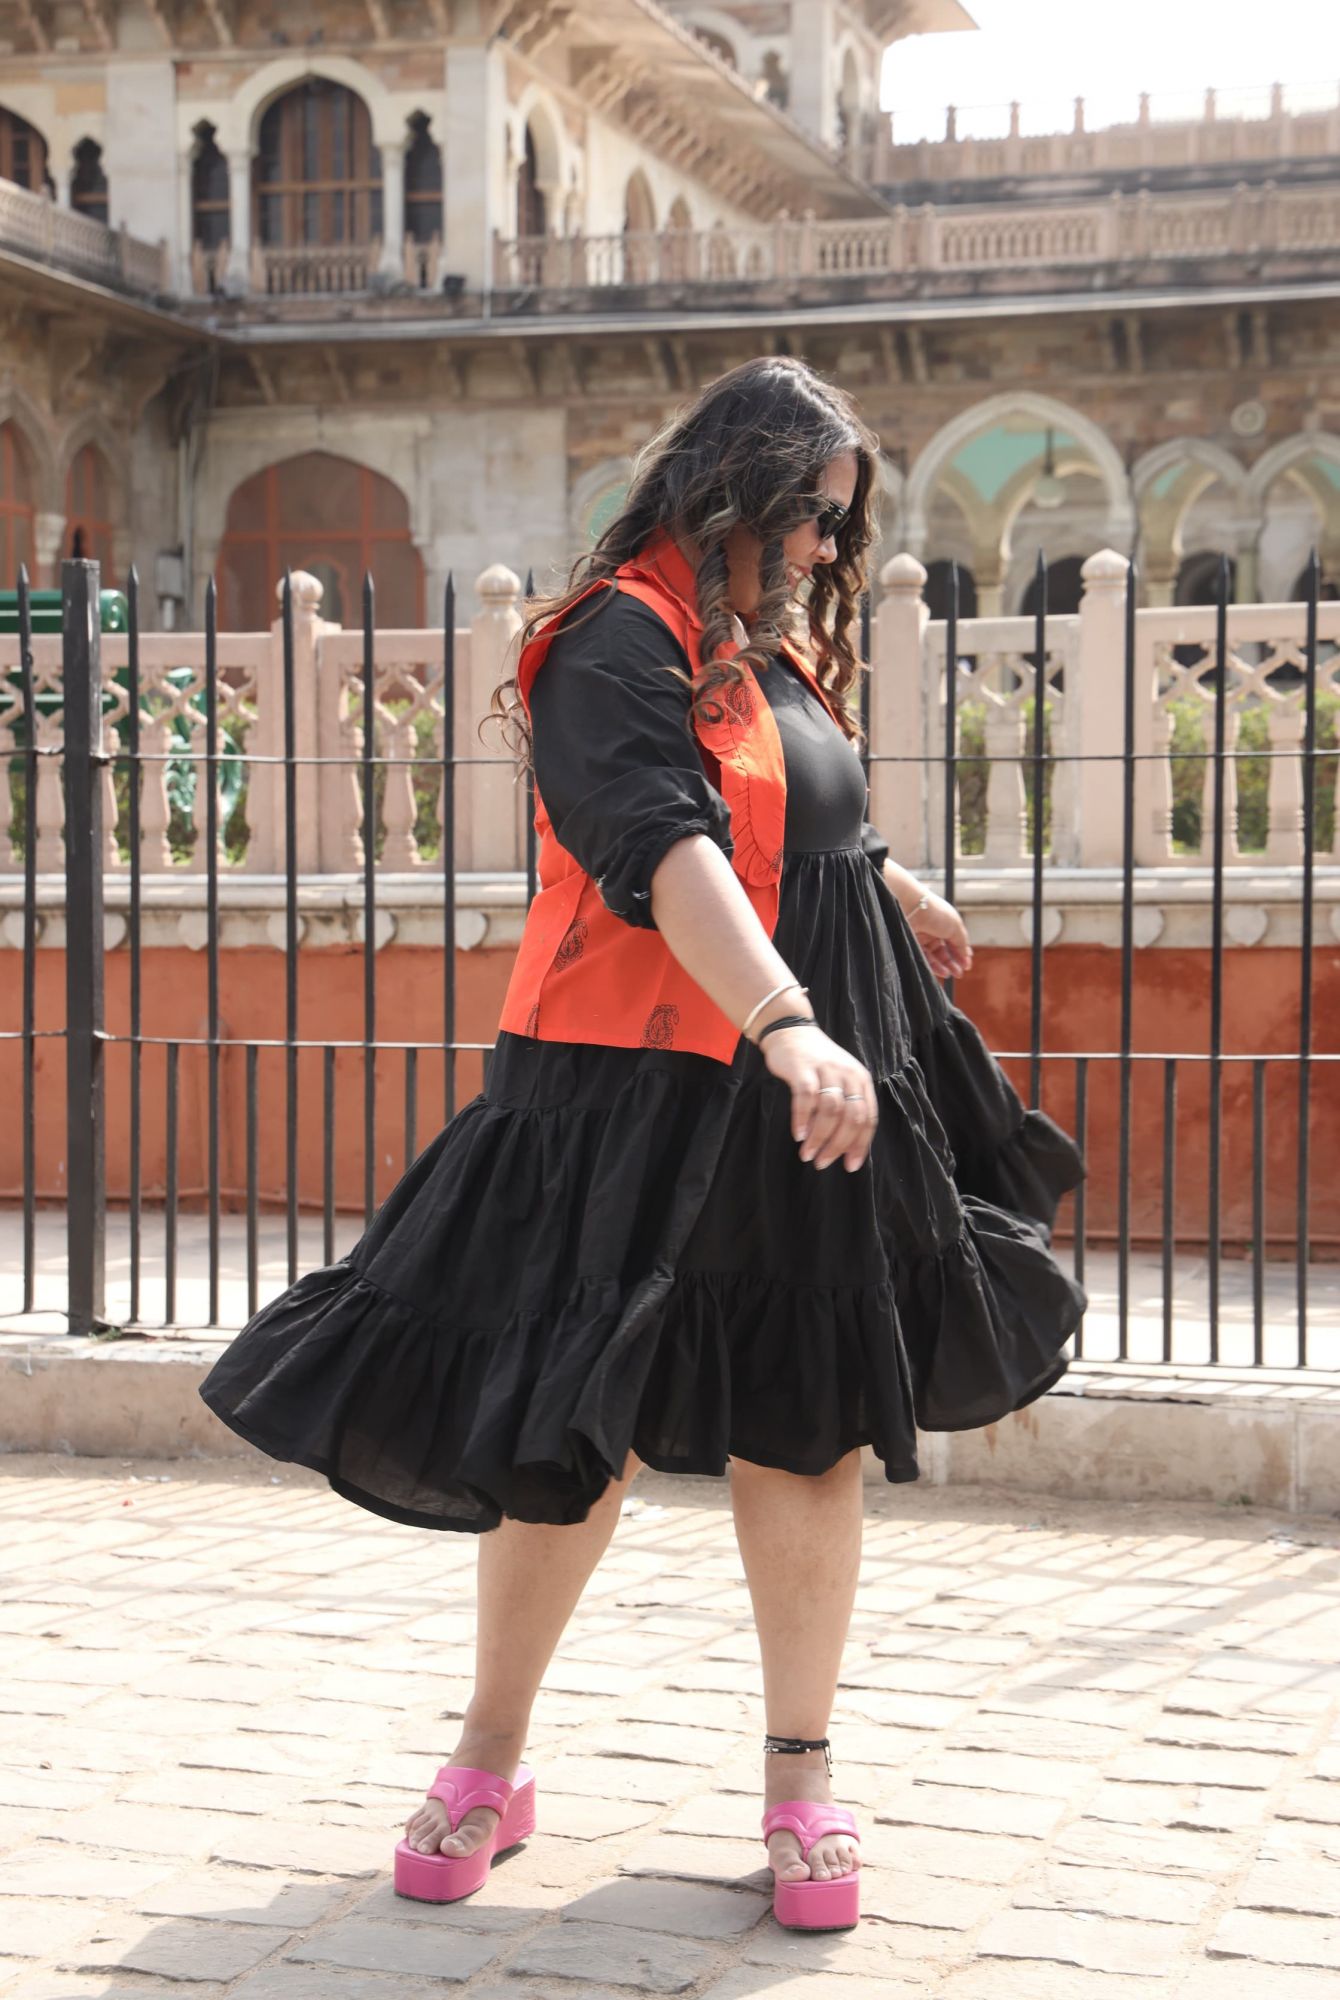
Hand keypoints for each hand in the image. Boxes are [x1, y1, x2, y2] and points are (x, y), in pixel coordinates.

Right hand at [756, 1020, 877, 1172]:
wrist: (791, 1032)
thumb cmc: (816, 1064)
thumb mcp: (839, 1081)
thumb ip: (845, 1108)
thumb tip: (843, 1148)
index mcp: (861, 1081)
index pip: (868, 1118)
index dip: (860, 1145)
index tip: (850, 1165)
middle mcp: (848, 1075)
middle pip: (851, 1118)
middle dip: (838, 1146)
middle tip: (823, 1163)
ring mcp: (826, 1071)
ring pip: (831, 1111)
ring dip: (819, 1137)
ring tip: (808, 1154)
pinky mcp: (803, 1070)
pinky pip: (806, 1099)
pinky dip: (803, 1120)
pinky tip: (798, 1135)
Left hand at [907, 891, 971, 979]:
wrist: (911, 906)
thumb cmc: (935, 912)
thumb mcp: (956, 927)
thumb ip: (962, 942)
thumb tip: (967, 955)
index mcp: (944, 924)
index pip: (954, 942)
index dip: (961, 953)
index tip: (967, 965)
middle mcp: (932, 931)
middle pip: (944, 951)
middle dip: (953, 962)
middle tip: (959, 973)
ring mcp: (921, 938)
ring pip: (933, 957)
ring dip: (944, 966)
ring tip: (951, 974)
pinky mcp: (910, 944)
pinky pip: (923, 959)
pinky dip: (933, 967)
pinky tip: (943, 971)